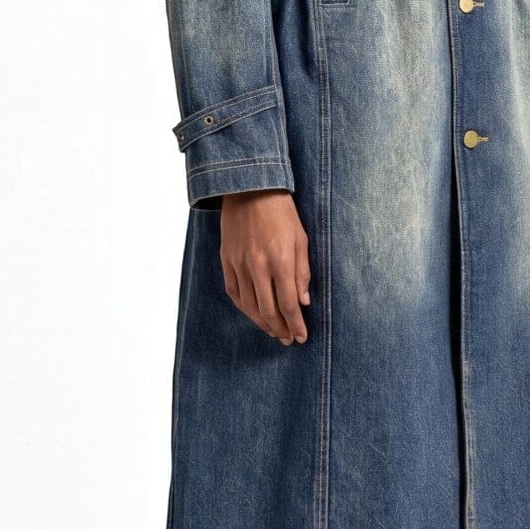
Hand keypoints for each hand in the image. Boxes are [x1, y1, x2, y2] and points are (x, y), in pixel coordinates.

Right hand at [219, 189, 310, 343]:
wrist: (250, 189)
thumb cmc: (282, 212)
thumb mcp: (301, 239)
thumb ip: (303, 272)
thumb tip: (304, 302)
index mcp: (280, 261)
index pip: (289, 305)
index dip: (296, 325)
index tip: (301, 337)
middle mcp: (258, 266)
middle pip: (268, 311)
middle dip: (280, 329)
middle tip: (288, 339)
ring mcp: (239, 264)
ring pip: (249, 306)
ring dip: (262, 323)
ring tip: (273, 332)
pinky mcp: (226, 260)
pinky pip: (234, 292)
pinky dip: (243, 308)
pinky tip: (253, 314)